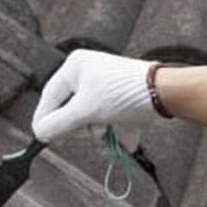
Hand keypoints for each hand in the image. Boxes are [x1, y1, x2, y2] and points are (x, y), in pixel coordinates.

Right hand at [32, 50, 159, 142]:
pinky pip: (114, 117)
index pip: (50, 96)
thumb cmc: (122, 95)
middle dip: (82, 126)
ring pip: (94, 115)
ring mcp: (109, 83)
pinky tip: (128, 140)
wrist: (167, 93)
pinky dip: (119, 130)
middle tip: (90, 133)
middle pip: (73, 108)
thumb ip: (58, 124)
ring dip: (101, 130)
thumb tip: (39, 132)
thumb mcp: (85, 112)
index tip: (42, 137)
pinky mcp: (126, 95)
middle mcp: (90, 70)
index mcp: (75, 66)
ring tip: (111, 132)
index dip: (45, 119)